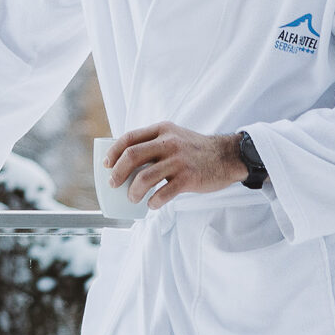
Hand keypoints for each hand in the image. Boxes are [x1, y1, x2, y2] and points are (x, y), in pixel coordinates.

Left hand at [104, 123, 247, 210]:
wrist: (227, 156)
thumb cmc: (196, 150)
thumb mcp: (175, 136)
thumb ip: (154, 143)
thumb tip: (125, 162)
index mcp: (163, 130)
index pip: (129, 138)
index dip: (113, 152)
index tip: (107, 165)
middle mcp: (169, 142)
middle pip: (132, 156)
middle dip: (117, 173)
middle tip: (114, 184)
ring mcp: (179, 160)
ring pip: (144, 178)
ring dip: (134, 192)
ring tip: (133, 198)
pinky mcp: (188, 178)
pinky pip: (163, 193)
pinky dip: (154, 202)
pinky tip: (152, 204)